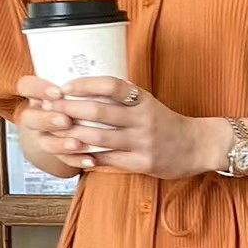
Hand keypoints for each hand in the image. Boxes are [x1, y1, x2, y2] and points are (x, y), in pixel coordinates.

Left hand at [15, 74, 230, 177]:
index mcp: (142, 99)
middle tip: (50, 110)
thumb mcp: (148, 103)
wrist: (197, 146)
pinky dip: (89, 158)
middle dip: (71, 111)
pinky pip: (110, 161)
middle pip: (100, 112)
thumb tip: (87, 92)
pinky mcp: (144, 163)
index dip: (85, 84)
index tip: (65, 87)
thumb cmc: (167, 124)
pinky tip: (74, 155)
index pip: (111, 85)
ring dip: (74, 136)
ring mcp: (143, 142)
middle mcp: (143, 118)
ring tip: (55, 133)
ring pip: (100, 138)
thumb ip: (123, 98)